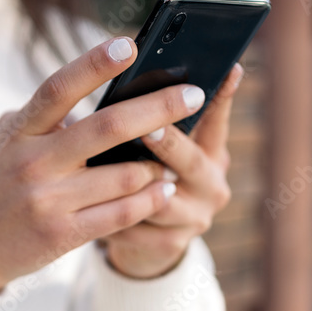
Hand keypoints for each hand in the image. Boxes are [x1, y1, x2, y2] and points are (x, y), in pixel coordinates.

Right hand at [0, 37, 207, 291]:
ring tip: (177, 155)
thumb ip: (47, 115)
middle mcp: (33, 162)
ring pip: (124, 175)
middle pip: (107, 127)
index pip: (59, 88)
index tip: (130, 44)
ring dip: (159, 163)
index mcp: (21, 131)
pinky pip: (120, 214)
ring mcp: (48, 201)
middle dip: (158, 107)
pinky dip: (150, 198)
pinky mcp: (62, 235)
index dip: (94, 64)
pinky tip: (165, 188)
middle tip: (194, 93)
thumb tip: (101, 88)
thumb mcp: (9, 139)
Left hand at [100, 63, 241, 278]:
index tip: (226, 69)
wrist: (145, 238)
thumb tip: (132, 64)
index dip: (223, 95)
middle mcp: (212, 185)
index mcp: (213, 152)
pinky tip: (85, 203)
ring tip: (100, 166)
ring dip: (130, 183)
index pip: (219, 118)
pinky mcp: (170, 246)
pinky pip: (135, 228)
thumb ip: (155, 117)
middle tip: (149, 126)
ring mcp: (194, 219)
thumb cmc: (147, 170)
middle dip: (169, 144)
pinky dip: (109, 214)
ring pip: (160, 201)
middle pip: (191, 162)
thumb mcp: (161, 145)